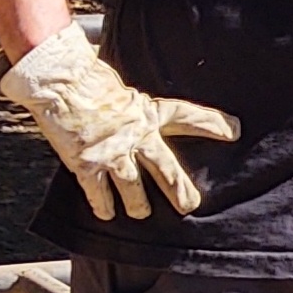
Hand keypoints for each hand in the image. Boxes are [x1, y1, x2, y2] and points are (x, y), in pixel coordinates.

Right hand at [0, 33, 239, 219]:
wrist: (59, 81)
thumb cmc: (85, 77)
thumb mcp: (119, 88)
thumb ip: (130, 107)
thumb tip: (133, 108)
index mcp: (147, 112)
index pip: (187, 117)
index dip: (212, 124)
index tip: (234, 130)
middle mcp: (136, 135)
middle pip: (165, 168)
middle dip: (178, 190)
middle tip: (190, 205)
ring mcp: (113, 152)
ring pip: (133, 188)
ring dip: (138, 204)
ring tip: (141, 214)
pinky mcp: (87, 164)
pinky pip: (99, 192)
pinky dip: (103, 204)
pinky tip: (106, 214)